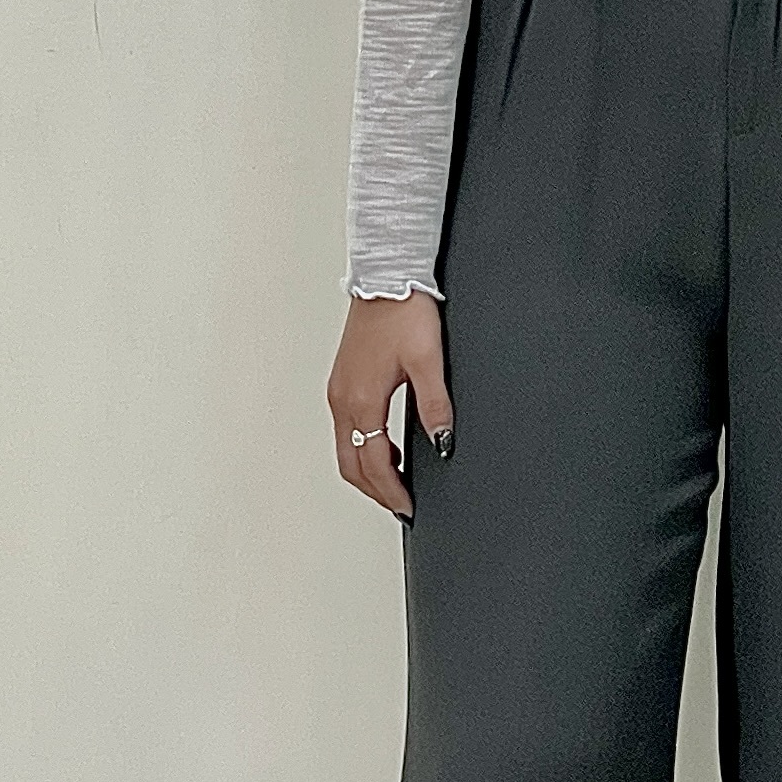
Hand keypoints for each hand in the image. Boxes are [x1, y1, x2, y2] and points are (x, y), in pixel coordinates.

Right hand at [327, 291, 454, 519]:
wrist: (386, 275)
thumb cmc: (404, 310)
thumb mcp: (428, 360)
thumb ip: (435, 404)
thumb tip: (442, 442)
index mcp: (362, 400)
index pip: (374, 464)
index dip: (393, 491)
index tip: (409, 506)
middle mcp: (343, 399)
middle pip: (350, 464)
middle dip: (374, 489)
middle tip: (399, 503)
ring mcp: (338, 389)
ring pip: (345, 447)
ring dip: (366, 470)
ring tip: (394, 481)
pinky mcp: (342, 379)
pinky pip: (346, 428)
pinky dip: (361, 447)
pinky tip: (384, 445)